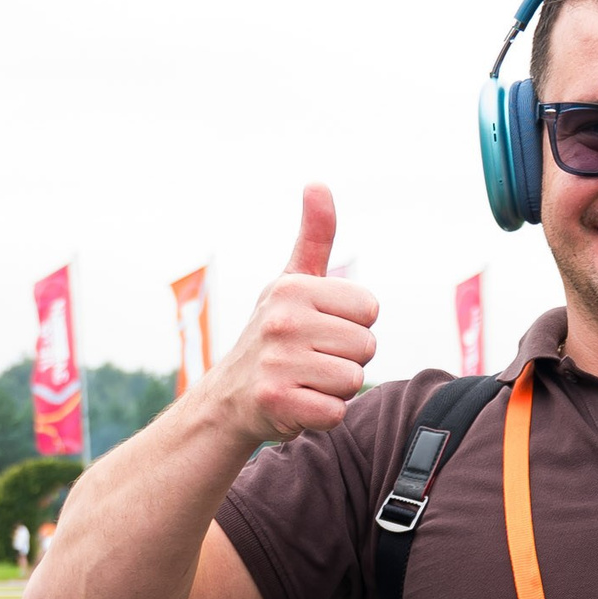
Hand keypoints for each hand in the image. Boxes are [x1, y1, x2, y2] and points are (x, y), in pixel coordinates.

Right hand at [210, 184, 379, 443]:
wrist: (228, 398)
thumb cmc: (273, 335)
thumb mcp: (292, 282)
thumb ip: (314, 236)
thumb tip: (318, 183)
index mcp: (292, 288)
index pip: (369, 309)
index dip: (352, 324)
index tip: (320, 329)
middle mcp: (281, 321)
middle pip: (366, 346)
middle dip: (345, 358)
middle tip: (310, 360)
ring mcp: (277, 362)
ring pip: (354, 380)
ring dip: (335, 388)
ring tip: (303, 380)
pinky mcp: (278, 402)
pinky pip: (337, 412)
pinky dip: (323, 415)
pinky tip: (297, 404)